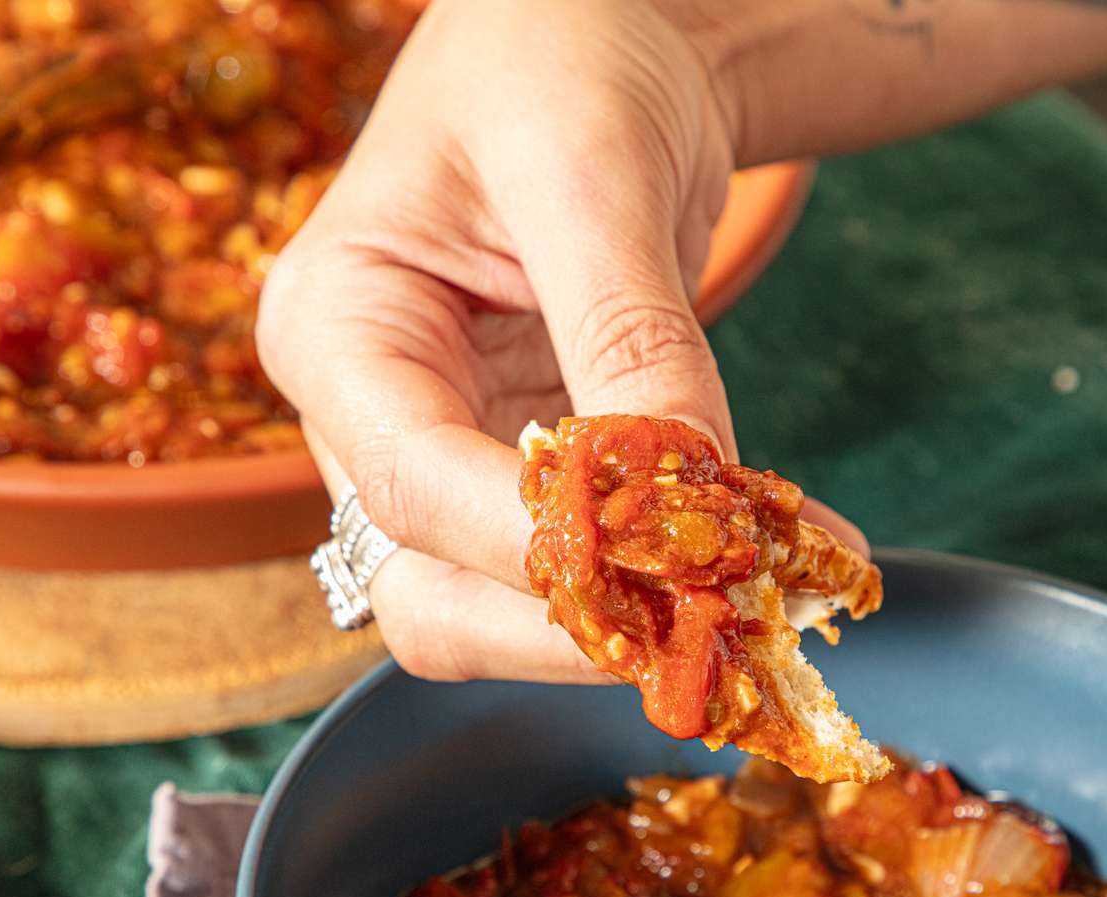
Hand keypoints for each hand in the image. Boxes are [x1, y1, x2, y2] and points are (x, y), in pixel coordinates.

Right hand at [258, 0, 865, 681]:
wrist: (586, 32)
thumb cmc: (552, 53)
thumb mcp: (589, 171)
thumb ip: (627, 334)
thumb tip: (690, 494)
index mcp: (334, 329)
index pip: (415, 487)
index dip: (540, 548)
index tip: (679, 568)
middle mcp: (364, 415)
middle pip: (432, 593)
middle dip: (575, 627)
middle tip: (727, 619)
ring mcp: (436, 453)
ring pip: (499, 609)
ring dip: (626, 625)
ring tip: (772, 591)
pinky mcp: (512, 467)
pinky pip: (568, 565)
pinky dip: (657, 582)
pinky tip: (762, 555)